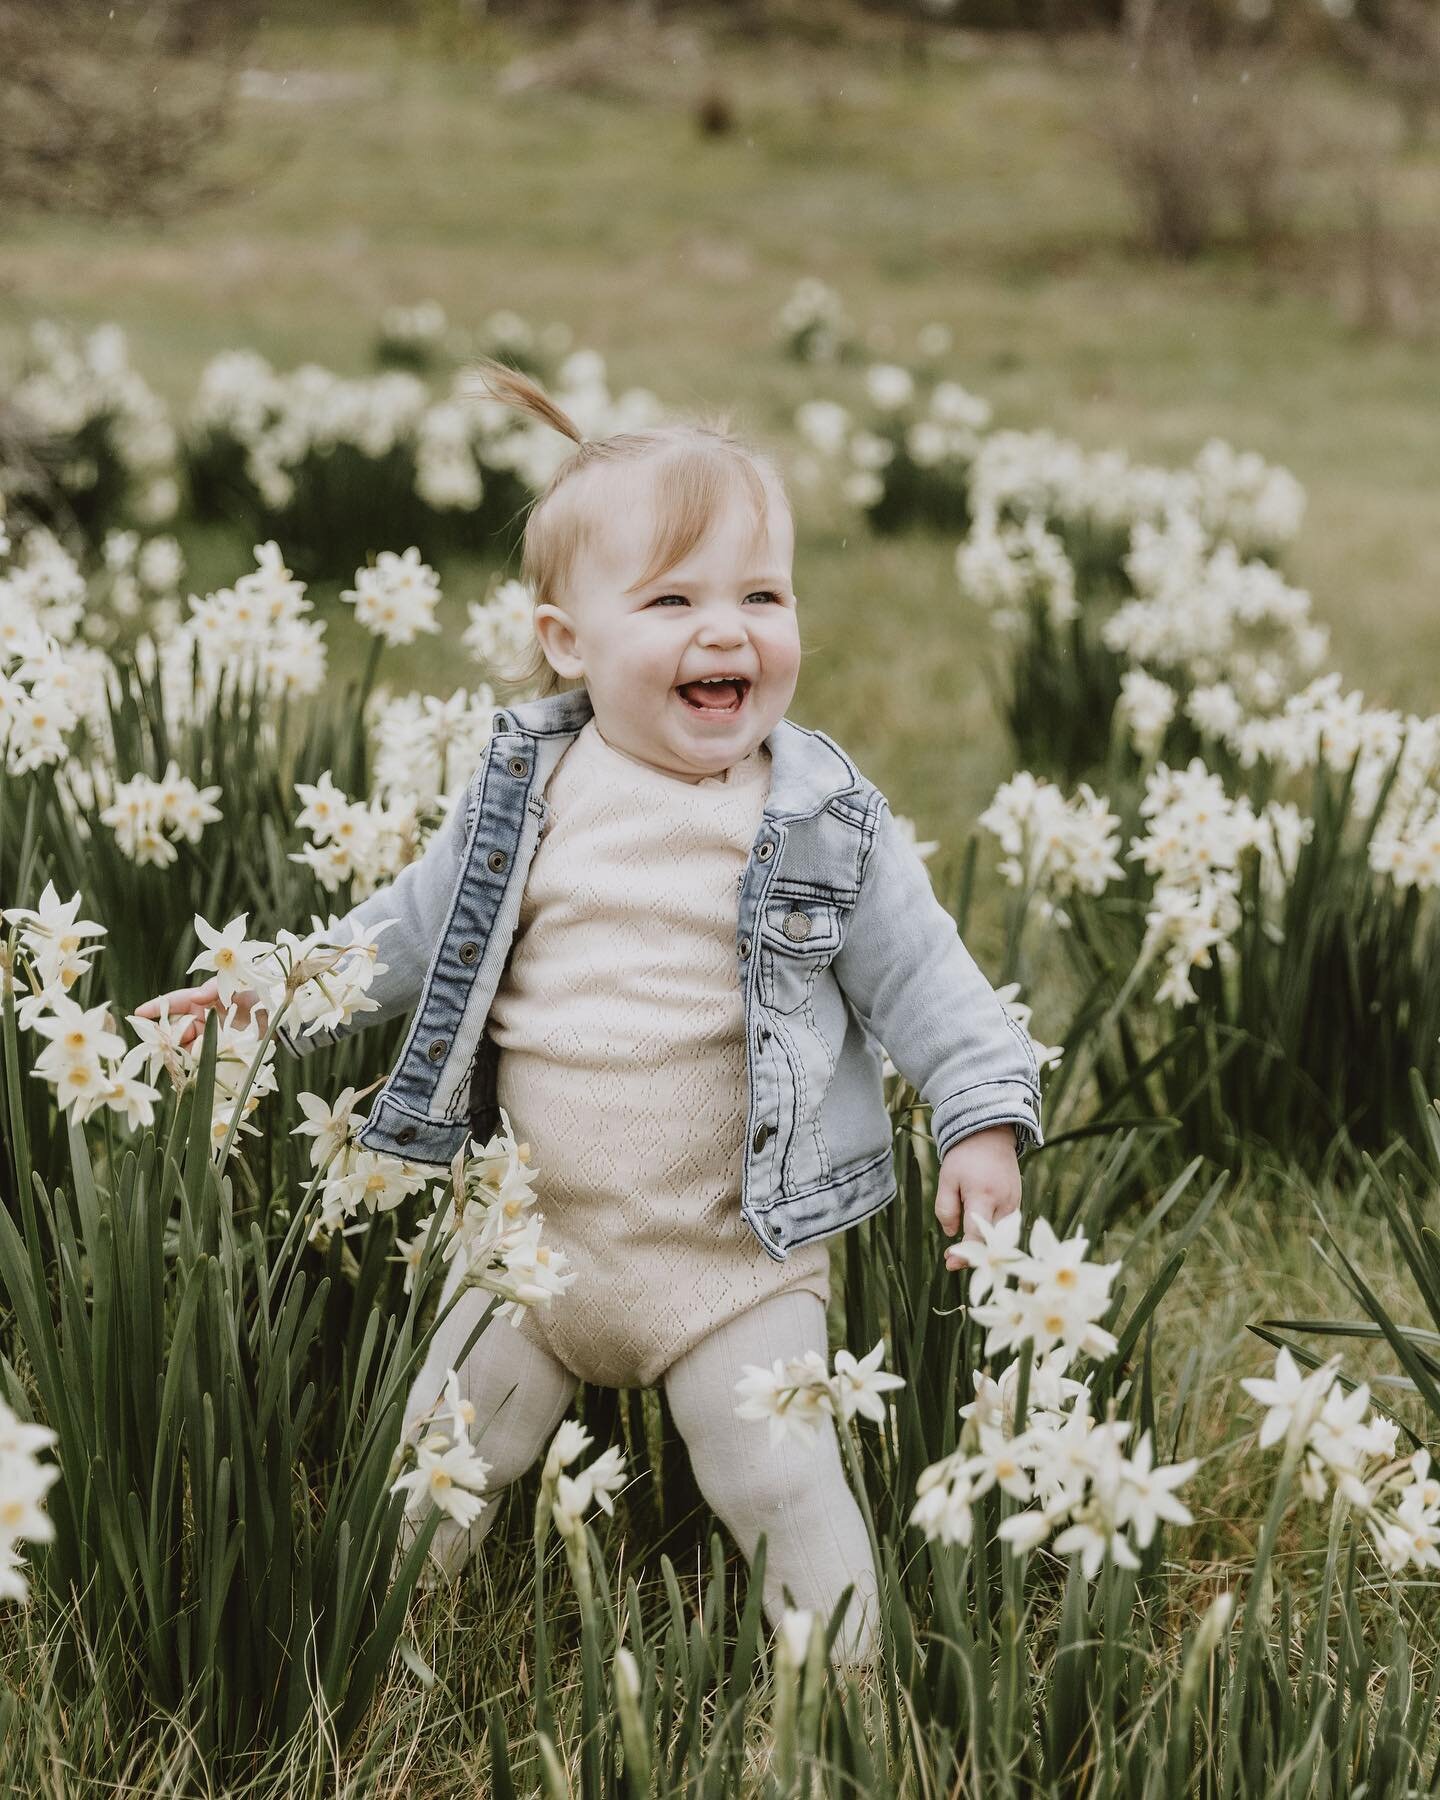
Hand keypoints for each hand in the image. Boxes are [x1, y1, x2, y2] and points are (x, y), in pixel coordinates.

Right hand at [134, 979, 269, 1049]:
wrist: (282, 1007)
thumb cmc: (257, 990)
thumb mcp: (236, 984)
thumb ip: (215, 989)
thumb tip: (196, 996)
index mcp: (203, 1000)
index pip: (175, 1002)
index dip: (157, 1007)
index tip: (138, 1013)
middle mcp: (204, 1018)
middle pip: (178, 1028)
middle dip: (169, 1036)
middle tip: (162, 1044)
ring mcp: (213, 1034)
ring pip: (189, 1045)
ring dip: (185, 1050)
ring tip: (187, 1053)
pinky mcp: (223, 1048)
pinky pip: (206, 1056)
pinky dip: (200, 1060)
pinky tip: (198, 1062)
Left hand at [935, 1124, 1020, 1273]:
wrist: (991, 1136)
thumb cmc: (964, 1157)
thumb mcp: (947, 1179)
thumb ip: (946, 1208)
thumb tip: (951, 1234)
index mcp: (984, 1195)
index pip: (977, 1234)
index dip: (964, 1252)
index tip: (949, 1262)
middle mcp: (1004, 1203)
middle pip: (992, 1241)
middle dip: (974, 1256)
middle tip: (954, 1262)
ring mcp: (1014, 1203)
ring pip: (1001, 1236)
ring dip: (984, 1247)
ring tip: (965, 1252)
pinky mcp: (1017, 1203)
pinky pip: (1005, 1227)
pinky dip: (992, 1235)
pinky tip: (978, 1237)